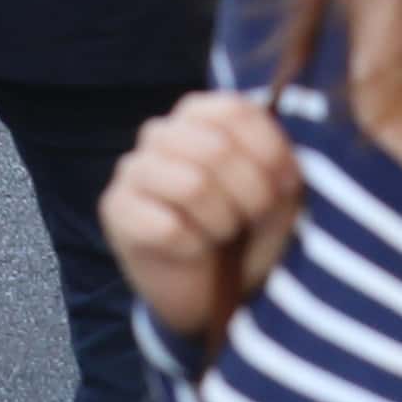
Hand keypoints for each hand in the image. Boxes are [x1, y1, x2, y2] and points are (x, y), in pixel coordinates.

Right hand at [97, 89, 307, 346]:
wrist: (209, 290)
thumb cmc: (246, 233)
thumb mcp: (277, 197)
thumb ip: (280, 165)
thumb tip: (285, 158)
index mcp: (200, 115)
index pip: (236, 112)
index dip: (270, 153)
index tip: (286, 188)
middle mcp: (161, 132)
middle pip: (217, 149)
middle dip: (252, 193)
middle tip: (254, 220)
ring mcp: (133, 169)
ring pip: (192, 185)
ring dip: (222, 221)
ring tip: (223, 234)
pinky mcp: (115, 209)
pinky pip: (166, 226)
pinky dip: (193, 247)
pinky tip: (194, 251)